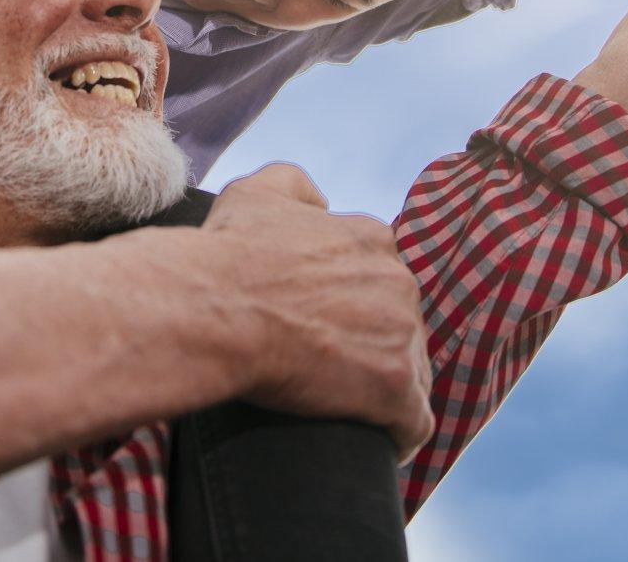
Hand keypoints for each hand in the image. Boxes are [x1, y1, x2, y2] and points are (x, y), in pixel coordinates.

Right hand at [203, 163, 433, 460]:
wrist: (212, 310)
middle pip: (402, 323)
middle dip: (376, 346)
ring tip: (348, 410)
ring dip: (388, 390)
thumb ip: (295, 185)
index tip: (332, 326)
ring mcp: (402, 333)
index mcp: (372, 238)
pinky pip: (415, 422)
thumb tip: (319, 203)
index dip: (359, 305)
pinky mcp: (394, 387)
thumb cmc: (227, 255)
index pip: (382, 277)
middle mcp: (398, 280)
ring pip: (413, 371)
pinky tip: (378, 443)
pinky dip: (399, 435)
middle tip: (332, 370)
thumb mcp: (255, 192)